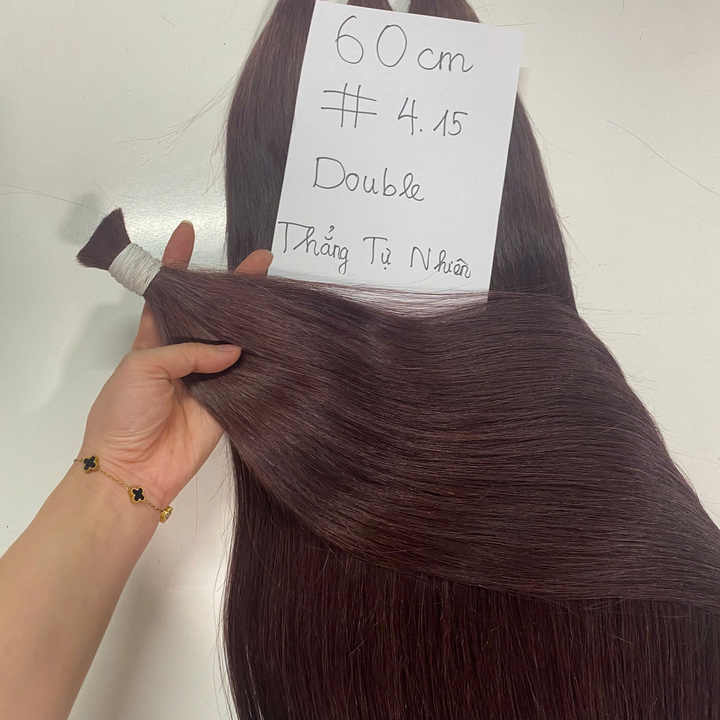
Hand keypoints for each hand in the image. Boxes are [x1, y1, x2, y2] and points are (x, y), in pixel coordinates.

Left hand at [78, 220, 271, 508]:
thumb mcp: (143, 367)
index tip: (187, 231)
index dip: (176, 263)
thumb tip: (234, 351)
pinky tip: (282, 338)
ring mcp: (209, 379)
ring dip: (254, 321)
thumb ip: (187, 352)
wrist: (132, 471)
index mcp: (154, 340)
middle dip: (232, 287)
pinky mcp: (229, 404)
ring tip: (278, 292)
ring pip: (235, 343)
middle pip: (212, 315)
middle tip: (262, 260)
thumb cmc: (124, 411)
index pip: (167, 295)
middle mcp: (185, 355)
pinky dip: (264, 361)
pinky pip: (249, 379)